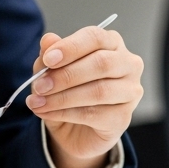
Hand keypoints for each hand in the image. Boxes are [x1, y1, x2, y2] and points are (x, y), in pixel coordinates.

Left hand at [25, 25, 143, 167]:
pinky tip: (47, 113)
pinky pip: (94, 114)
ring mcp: (130, 92)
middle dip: (66, 75)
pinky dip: (65, 113)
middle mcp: (128, 64)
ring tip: (38, 102)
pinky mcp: (123, 118)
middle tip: (39, 86)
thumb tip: (48, 41)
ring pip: (99, 91)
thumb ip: (50, 56)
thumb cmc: (68, 90)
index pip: (95, 37)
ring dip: (63, 97)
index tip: (48, 59)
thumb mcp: (52, 71)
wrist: (76, 129)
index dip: (70, 47)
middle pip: (101, 63)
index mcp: (112, 43)